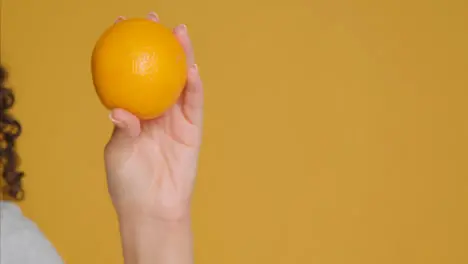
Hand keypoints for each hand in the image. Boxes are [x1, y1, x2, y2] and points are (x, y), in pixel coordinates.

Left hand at [104, 12, 202, 221]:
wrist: (153, 208)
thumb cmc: (129, 183)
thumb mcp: (118, 153)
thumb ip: (123, 129)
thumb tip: (118, 109)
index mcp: (135, 113)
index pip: (131, 76)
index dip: (126, 52)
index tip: (120, 26)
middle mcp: (156, 111)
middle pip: (159, 72)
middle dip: (158, 45)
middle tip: (154, 20)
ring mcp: (176, 119)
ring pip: (180, 82)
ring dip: (182, 57)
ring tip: (179, 34)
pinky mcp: (193, 130)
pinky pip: (194, 104)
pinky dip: (195, 87)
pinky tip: (192, 68)